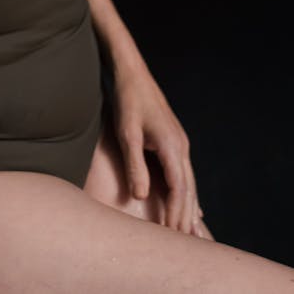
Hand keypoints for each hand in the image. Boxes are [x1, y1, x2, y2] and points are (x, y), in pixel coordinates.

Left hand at [111, 63, 202, 236]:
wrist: (131, 72)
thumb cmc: (126, 100)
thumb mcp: (126, 133)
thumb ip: (134, 165)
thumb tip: (139, 196)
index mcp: (171, 145)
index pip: (179, 188)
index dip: (175, 212)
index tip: (171, 234)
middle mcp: (180, 145)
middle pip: (188, 188)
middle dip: (185, 215)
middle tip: (183, 243)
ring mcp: (178, 141)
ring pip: (187, 180)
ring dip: (187, 205)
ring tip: (187, 231)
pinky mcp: (172, 139)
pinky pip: (182, 171)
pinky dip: (185, 191)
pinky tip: (187, 202)